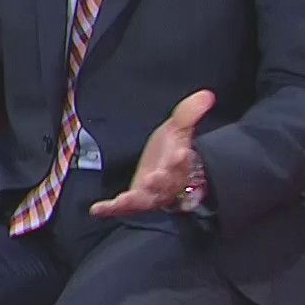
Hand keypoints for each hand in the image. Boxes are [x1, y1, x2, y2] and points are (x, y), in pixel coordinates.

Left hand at [91, 91, 214, 218]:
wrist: (161, 167)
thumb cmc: (171, 149)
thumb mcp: (177, 127)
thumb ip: (190, 112)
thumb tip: (207, 94)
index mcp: (179, 165)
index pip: (183, 163)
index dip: (182, 160)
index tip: (182, 153)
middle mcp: (167, 183)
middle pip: (166, 185)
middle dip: (161, 182)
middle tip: (154, 177)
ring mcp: (150, 195)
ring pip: (146, 200)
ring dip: (136, 199)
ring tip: (126, 198)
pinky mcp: (133, 201)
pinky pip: (121, 208)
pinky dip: (110, 209)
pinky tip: (97, 209)